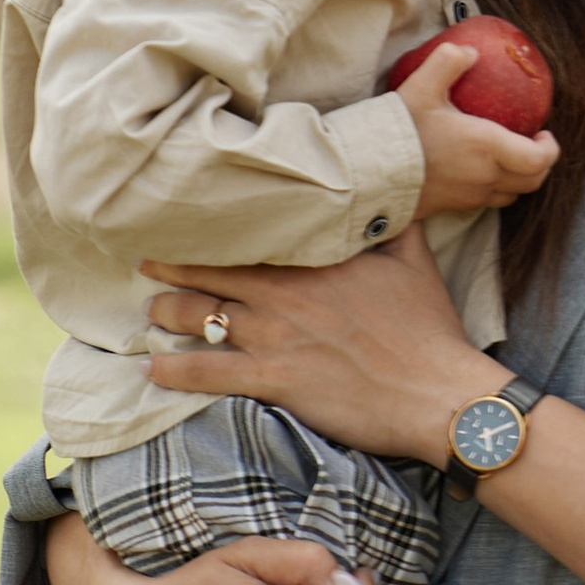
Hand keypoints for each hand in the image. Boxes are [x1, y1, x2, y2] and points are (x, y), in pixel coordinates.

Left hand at [141, 224, 483, 464]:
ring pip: (200, 316)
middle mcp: (286, 293)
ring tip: (152, 312)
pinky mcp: (272, 380)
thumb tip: (392, 191)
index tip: (190, 225)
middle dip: (173, 267)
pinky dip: (174, 369)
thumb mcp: (415, 261)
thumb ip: (393, 225)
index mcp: (317, 262)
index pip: (251, 238)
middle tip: (147, 264)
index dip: (215, 233)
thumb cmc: (430, 330)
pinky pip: (207, 372)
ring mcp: (275, 336)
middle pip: (211, 272)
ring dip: (168, 313)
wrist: (436, 392)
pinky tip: (154, 368)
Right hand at [394, 40, 558, 220]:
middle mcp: (484, 177)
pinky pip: (487, 202)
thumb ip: (448, 61)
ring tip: (509, 157)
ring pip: (511, 195)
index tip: (542, 132)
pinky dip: (495, 188)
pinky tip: (479, 170)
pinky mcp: (452, 208)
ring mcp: (469, 197)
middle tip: (531, 143)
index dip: (550, 148)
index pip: (539, 159)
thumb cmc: (397, 130)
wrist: (365, 173)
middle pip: (532, 181)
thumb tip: (470, 51)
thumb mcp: (421, 86)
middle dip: (540, 163)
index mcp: (486, 148)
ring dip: (518, 178)